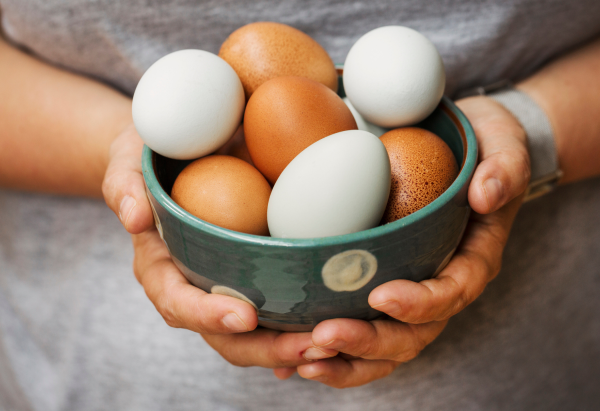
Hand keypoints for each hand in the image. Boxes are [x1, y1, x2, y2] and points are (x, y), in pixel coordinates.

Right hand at [102, 125, 325, 368]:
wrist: (177, 160)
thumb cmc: (153, 160)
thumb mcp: (129, 161)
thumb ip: (125, 183)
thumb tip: (133, 217)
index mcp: (160, 267)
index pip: (177, 301)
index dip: (207, 315)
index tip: (244, 316)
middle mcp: (193, 287)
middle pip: (222, 334)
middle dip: (263, 348)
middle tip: (307, 348)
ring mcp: (224, 288)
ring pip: (253, 336)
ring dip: (289, 348)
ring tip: (329, 349)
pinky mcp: (252, 280)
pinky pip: (274, 315)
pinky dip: (297, 333)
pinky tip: (329, 345)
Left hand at [282, 96, 530, 387]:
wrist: (459, 150)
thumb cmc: (482, 149)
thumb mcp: (504, 145)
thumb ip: (504, 169)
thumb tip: (485, 195)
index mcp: (473, 260)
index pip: (452, 293)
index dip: (419, 303)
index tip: (380, 297)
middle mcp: (442, 286)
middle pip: (413, 333)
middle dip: (369, 341)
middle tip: (324, 336)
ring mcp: (411, 291)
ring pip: (385, 344)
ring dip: (346, 358)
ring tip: (304, 360)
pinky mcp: (383, 288)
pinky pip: (362, 328)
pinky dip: (333, 351)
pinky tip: (294, 358)